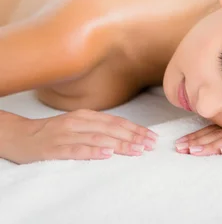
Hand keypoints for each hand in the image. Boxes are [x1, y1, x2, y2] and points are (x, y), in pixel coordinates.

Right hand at [2, 109, 158, 163]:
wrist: (22, 136)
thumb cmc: (53, 132)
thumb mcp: (78, 125)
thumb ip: (97, 128)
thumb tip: (124, 134)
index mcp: (86, 115)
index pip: (116, 122)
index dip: (135, 129)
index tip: (151, 136)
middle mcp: (79, 121)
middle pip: (111, 129)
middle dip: (133, 137)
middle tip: (150, 145)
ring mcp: (67, 134)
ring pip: (98, 138)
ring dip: (119, 145)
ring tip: (136, 150)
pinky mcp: (55, 147)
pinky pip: (77, 149)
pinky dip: (93, 152)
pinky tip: (106, 154)